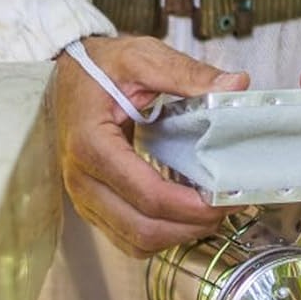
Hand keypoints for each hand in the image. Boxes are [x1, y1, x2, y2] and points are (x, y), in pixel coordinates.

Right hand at [54, 35, 248, 256]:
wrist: (65, 75)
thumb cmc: (98, 68)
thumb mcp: (142, 57)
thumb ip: (187, 73)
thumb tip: (235, 85)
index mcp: (91, 143)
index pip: (147, 194)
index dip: (190, 206)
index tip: (224, 198)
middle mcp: (80, 178)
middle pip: (142, 229)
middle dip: (190, 227)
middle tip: (225, 209)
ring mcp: (83, 197)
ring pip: (135, 242)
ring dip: (177, 236)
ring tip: (208, 214)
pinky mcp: (91, 206)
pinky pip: (127, 239)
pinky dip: (160, 236)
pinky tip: (182, 216)